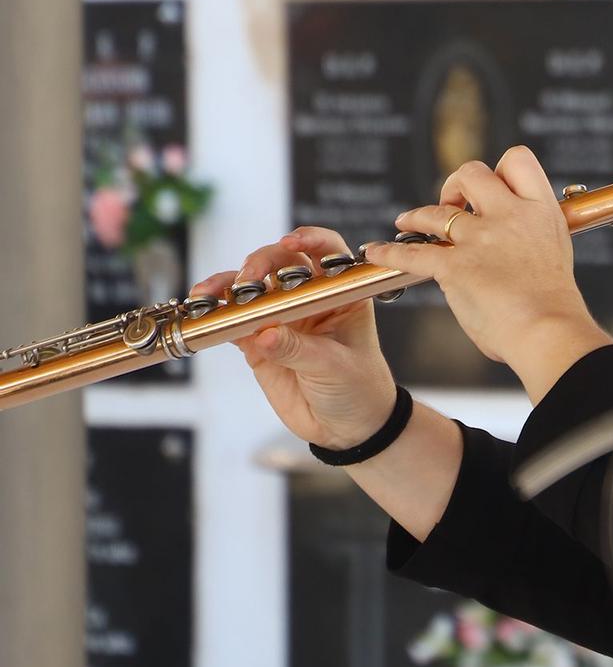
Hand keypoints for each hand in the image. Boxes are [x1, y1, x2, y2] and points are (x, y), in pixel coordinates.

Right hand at [192, 227, 398, 449]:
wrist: (346, 427)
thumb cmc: (357, 387)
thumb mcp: (334, 367)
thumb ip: (298, 349)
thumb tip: (264, 333)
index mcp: (341, 294)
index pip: (329, 253)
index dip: (311, 239)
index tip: (292, 241)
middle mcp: (310, 298)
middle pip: (282, 263)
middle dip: (261, 263)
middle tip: (247, 280)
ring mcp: (281, 317)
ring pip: (252, 289)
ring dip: (228, 285)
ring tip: (211, 294)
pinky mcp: (257, 341)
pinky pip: (233, 320)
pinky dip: (216, 314)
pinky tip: (201, 311)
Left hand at [383, 145, 608, 380]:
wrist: (549, 329)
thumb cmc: (554, 305)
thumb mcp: (554, 253)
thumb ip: (530, 239)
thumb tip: (512, 249)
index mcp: (540, 211)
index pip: (518, 160)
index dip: (499, 169)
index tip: (492, 187)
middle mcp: (510, 215)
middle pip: (472, 172)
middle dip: (456, 184)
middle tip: (451, 201)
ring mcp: (481, 238)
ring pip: (437, 211)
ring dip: (417, 215)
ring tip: (406, 221)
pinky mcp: (454, 265)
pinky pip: (411, 253)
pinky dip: (388, 252)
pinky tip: (376, 251)